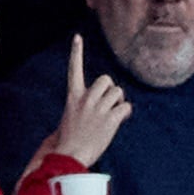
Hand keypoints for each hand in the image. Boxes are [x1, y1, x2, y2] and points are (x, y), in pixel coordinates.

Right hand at [41, 39, 131, 169]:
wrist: (69, 157)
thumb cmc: (67, 144)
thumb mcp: (69, 121)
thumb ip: (79, 111)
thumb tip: (74, 122)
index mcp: (73, 97)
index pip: (74, 69)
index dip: (76, 52)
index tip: (77, 37)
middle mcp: (86, 99)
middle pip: (106, 80)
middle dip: (111, 90)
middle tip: (109, 104)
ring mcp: (98, 108)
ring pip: (118, 92)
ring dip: (119, 102)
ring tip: (113, 115)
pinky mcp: (109, 119)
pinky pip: (126, 107)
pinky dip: (125, 113)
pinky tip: (119, 121)